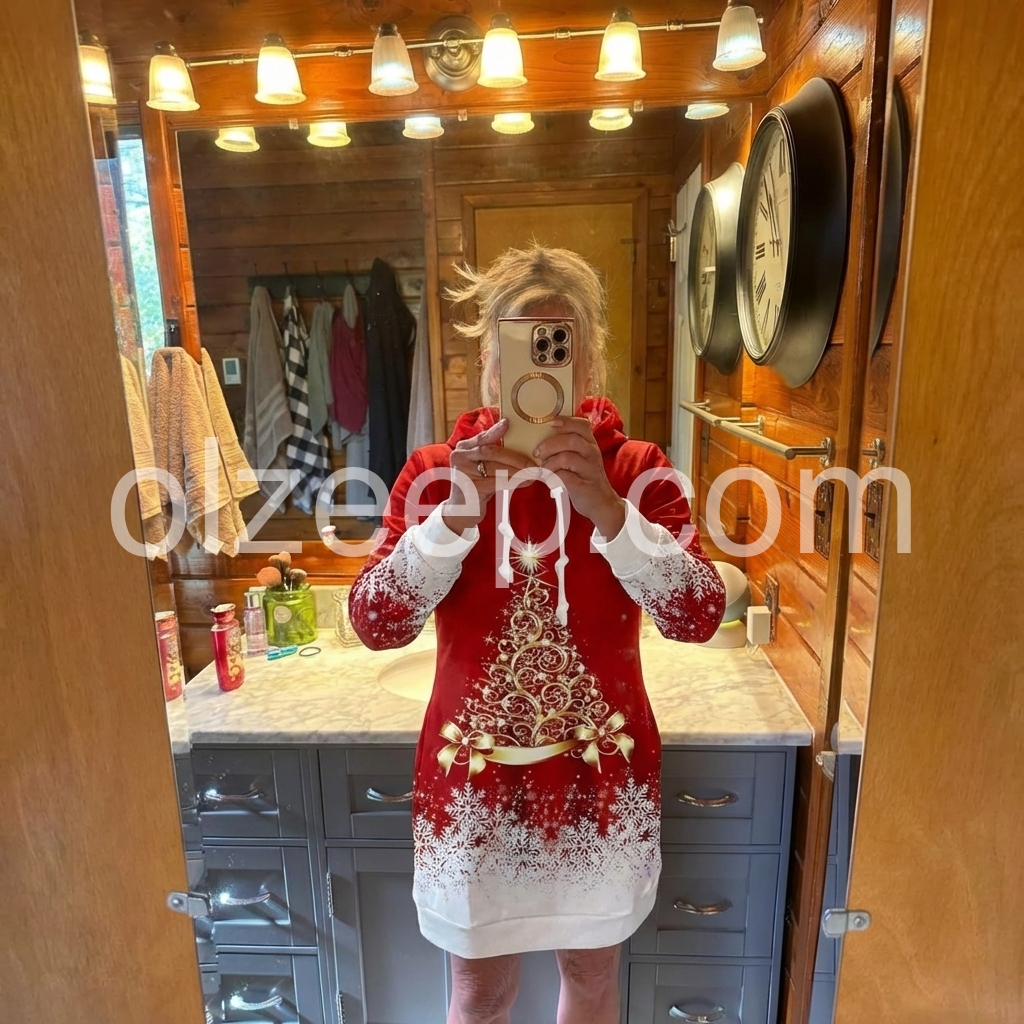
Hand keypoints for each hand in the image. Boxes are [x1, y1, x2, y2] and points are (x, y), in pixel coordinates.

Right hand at [443, 418, 535, 533]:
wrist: (461, 511)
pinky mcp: (471, 488)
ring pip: (497, 468)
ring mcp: (463, 472)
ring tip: (534, 473)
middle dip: (516, 458)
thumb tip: (520, 445)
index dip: (495, 431)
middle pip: (491, 452)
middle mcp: (460, 457)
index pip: (482, 437)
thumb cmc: (476, 485)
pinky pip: (498, 482)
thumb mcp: (480, 467)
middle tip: (534, 463)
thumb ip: (492, 455)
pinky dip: (515, 481)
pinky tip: (526, 482)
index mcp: (463, 448)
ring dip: (519, 471)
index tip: (508, 423)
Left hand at [533, 416, 625, 538]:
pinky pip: (564, 476)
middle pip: (571, 440)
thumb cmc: (585, 477)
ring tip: (543, 469)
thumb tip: (541, 438)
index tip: (550, 423)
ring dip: (549, 462)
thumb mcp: (581, 457)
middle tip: (537, 453)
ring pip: (566, 457)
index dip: (566, 421)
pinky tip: (549, 479)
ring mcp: (589, 469)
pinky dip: (552, 476)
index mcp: (590, 444)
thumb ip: (568, 446)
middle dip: (550, 444)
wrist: (601, 503)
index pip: (582, 425)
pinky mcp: (583, 485)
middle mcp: (592, 453)